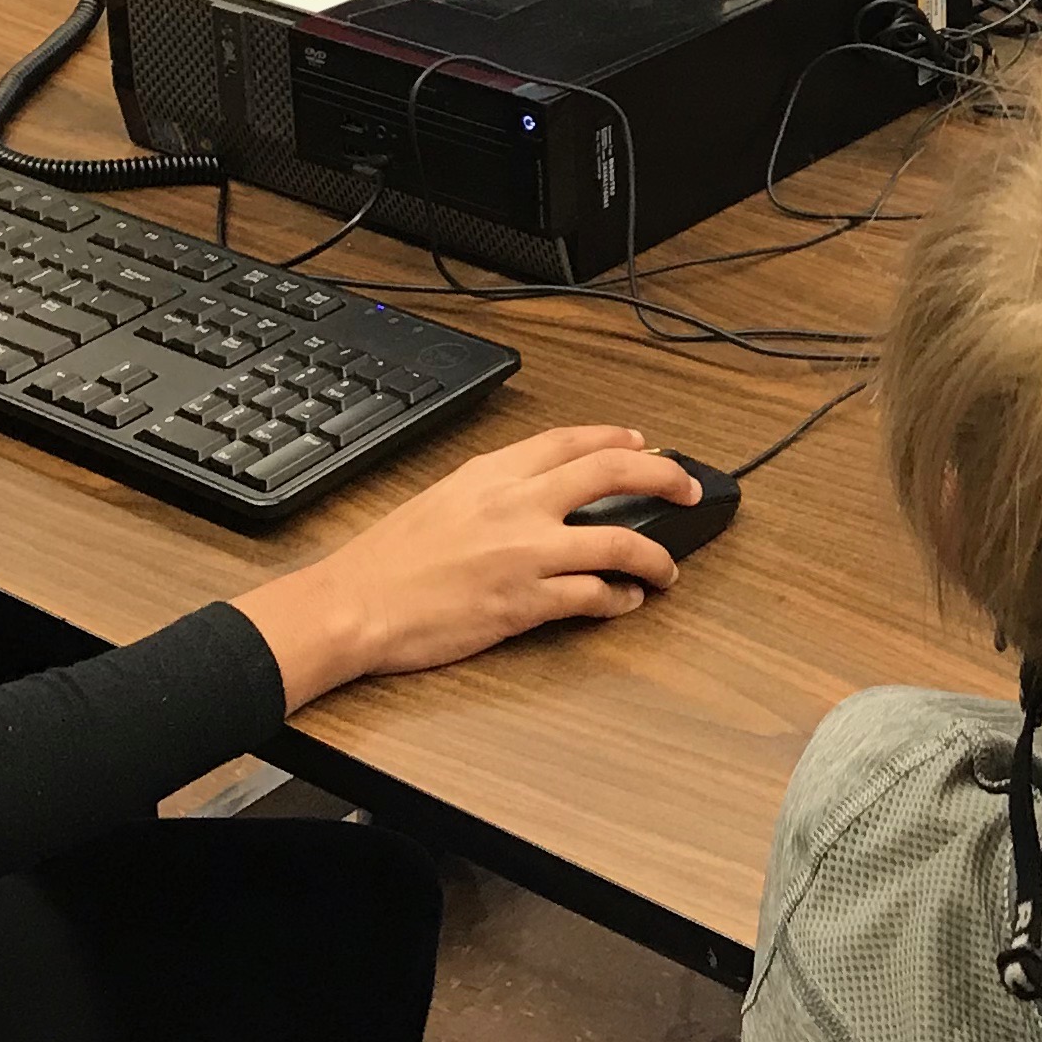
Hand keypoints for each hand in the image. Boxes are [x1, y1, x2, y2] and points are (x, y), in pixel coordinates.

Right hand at [231, 426, 695, 706]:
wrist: (354, 603)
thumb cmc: (386, 561)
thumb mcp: (441, 498)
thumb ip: (492, 489)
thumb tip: (534, 491)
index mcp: (492, 473)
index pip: (571, 440)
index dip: (618, 438)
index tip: (644, 443)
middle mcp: (516, 503)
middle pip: (612, 472)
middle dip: (664, 475)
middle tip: (688, 487)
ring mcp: (525, 552)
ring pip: (617, 540)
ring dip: (655, 554)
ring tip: (668, 568)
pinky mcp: (525, 602)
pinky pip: (592, 596)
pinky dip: (619, 599)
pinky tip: (626, 602)